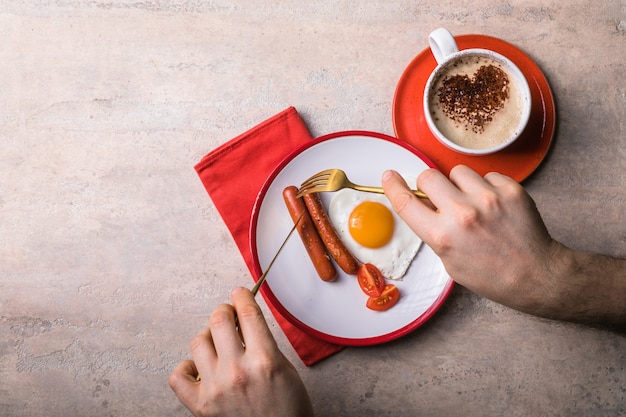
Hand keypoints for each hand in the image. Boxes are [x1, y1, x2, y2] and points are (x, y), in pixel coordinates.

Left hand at [168, 287, 313, 416]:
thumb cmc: (288, 409)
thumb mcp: (286, 369)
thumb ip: (264, 343)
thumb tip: (245, 320)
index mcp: (265, 360)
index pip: (247, 313)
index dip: (242, 297)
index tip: (239, 293)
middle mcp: (237, 372)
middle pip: (218, 320)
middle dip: (224, 311)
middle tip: (229, 314)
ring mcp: (216, 389)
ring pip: (198, 342)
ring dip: (208, 336)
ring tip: (217, 342)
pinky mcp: (201, 406)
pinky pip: (178, 376)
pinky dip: (186, 368)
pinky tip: (199, 367)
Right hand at [382, 166, 625, 326]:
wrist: (535, 275)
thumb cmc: (490, 274)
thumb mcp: (449, 261)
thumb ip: (434, 231)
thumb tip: (425, 205)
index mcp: (442, 236)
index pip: (405, 202)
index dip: (393, 186)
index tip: (389, 177)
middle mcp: (462, 213)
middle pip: (428, 176)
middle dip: (429, 184)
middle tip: (440, 195)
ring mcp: (488, 199)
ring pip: (458, 171)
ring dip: (459, 184)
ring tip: (473, 203)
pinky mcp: (510, 190)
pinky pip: (487, 175)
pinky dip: (487, 187)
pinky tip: (495, 206)